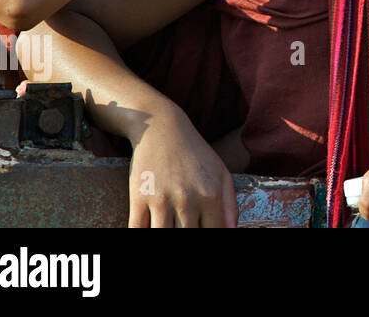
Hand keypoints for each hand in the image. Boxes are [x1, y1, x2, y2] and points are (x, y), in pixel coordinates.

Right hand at [128, 110, 236, 227]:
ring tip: (169, 228)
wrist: (162, 128)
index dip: (211, 238)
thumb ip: (230, 204)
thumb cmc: (195, 153)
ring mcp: (161, 200)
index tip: (203, 234)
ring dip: (166, 235)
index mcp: (210, 195)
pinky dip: (141, 234)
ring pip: (164, 236)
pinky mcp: (138, 198)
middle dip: (188, 239)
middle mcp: (187, 199)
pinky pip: (137, 229)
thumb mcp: (221, 173)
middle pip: (188, 237)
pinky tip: (150, 227)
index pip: (214, 233)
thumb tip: (231, 231)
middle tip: (184, 228)